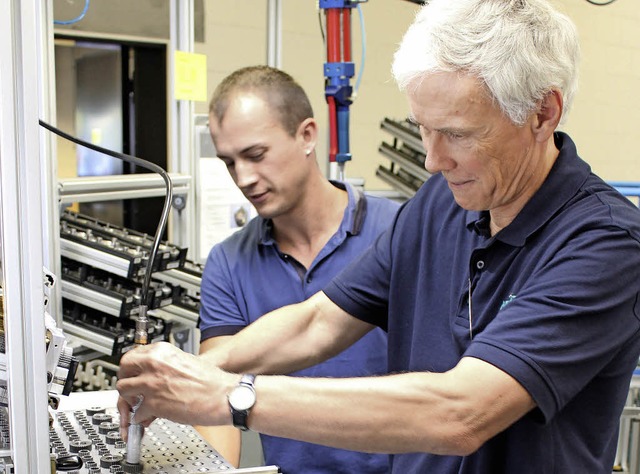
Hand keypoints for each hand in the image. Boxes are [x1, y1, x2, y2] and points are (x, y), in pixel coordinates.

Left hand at [116, 342, 234, 435]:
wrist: (223, 396)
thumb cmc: (212, 381)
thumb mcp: (186, 361)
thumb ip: (166, 365)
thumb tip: (153, 373)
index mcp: (162, 351)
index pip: (133, 355)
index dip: (131, 367)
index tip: (133, 373)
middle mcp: (154, 364)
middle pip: (123, 369)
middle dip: (125, 380)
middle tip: (131, 388)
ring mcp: (151, 384)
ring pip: (123, 390)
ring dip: (129, 400)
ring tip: (139, 404)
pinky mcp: (153, 404)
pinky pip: (136, 413)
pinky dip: (141, 418)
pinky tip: (149, 417)